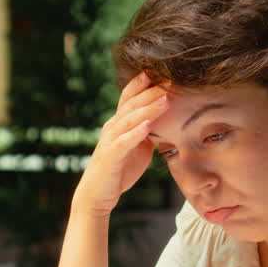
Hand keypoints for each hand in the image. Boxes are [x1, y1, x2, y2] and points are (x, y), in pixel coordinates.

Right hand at [74, 73, 167, 214]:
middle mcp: (112, 127)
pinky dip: (136, 133)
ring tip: (165, 99)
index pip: (130, 97)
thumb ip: (149, 133)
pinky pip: (123, 142)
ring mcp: (110, 140)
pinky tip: (148, 126)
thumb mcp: (139, 148)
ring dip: (147, 109)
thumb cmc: (119, 170)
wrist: (97, 195)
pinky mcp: (110, 156)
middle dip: (151, 91)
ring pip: (129, 119)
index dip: (143, 84)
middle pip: (132, 104)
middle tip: (170, 80)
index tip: (162, 72)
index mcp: (119, 123)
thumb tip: (168, 123)